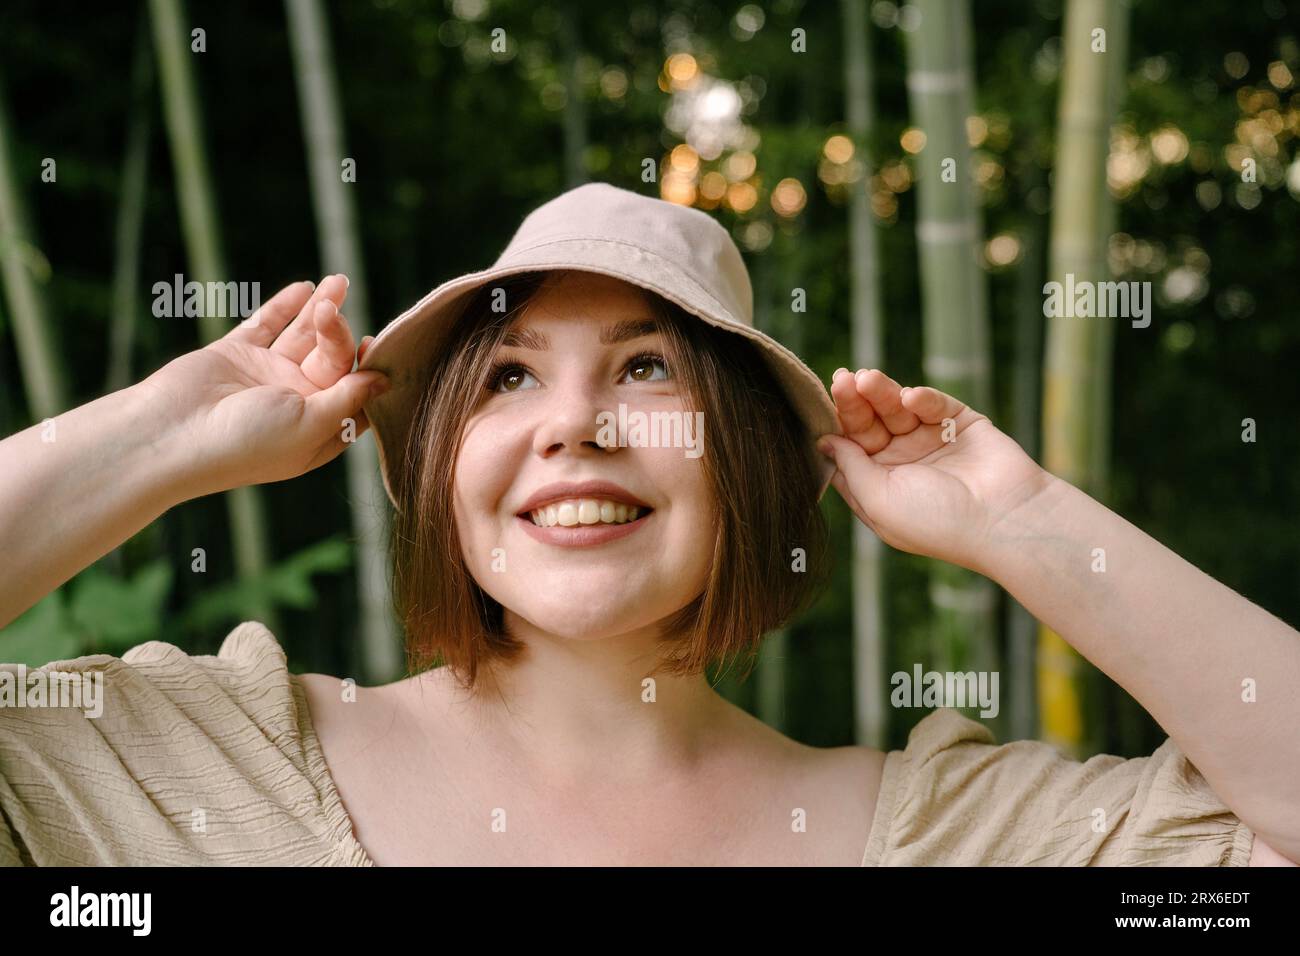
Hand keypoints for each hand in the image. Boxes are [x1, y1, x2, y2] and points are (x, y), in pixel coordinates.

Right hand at [134, 275, 386, 499]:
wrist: (172, 435)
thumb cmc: (245, 443)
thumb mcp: (310, 424)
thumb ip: (348, 400)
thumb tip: (383, 380)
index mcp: (317, 429)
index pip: (355, 396)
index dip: (369, 371)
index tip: (375, 346)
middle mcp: (294, 403)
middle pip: (331, 360)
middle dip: (337, 332)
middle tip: (332, 311)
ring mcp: (264, 377)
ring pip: (302, 337)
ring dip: (320, 310)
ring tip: (337, 282)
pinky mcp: (236, 355)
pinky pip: (266, 325)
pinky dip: (284, 306)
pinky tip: (304, 288)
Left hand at [818, 368, 1050, 573]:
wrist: (1003, 518)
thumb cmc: (936, 520)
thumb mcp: (878, 499)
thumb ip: (850, 468)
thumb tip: (824, 441)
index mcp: (880, 484)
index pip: (850, 446)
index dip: (838, 422)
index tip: (826, 400)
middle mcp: (903, 463)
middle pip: (870, 424)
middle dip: (855, 402)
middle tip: (842, 380)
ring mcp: (932, 442)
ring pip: (897, 409)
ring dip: (881, 392)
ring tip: (867, 379)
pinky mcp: (960, 424)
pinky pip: (934, 404)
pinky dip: (921, 398)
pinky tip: (911, 398)